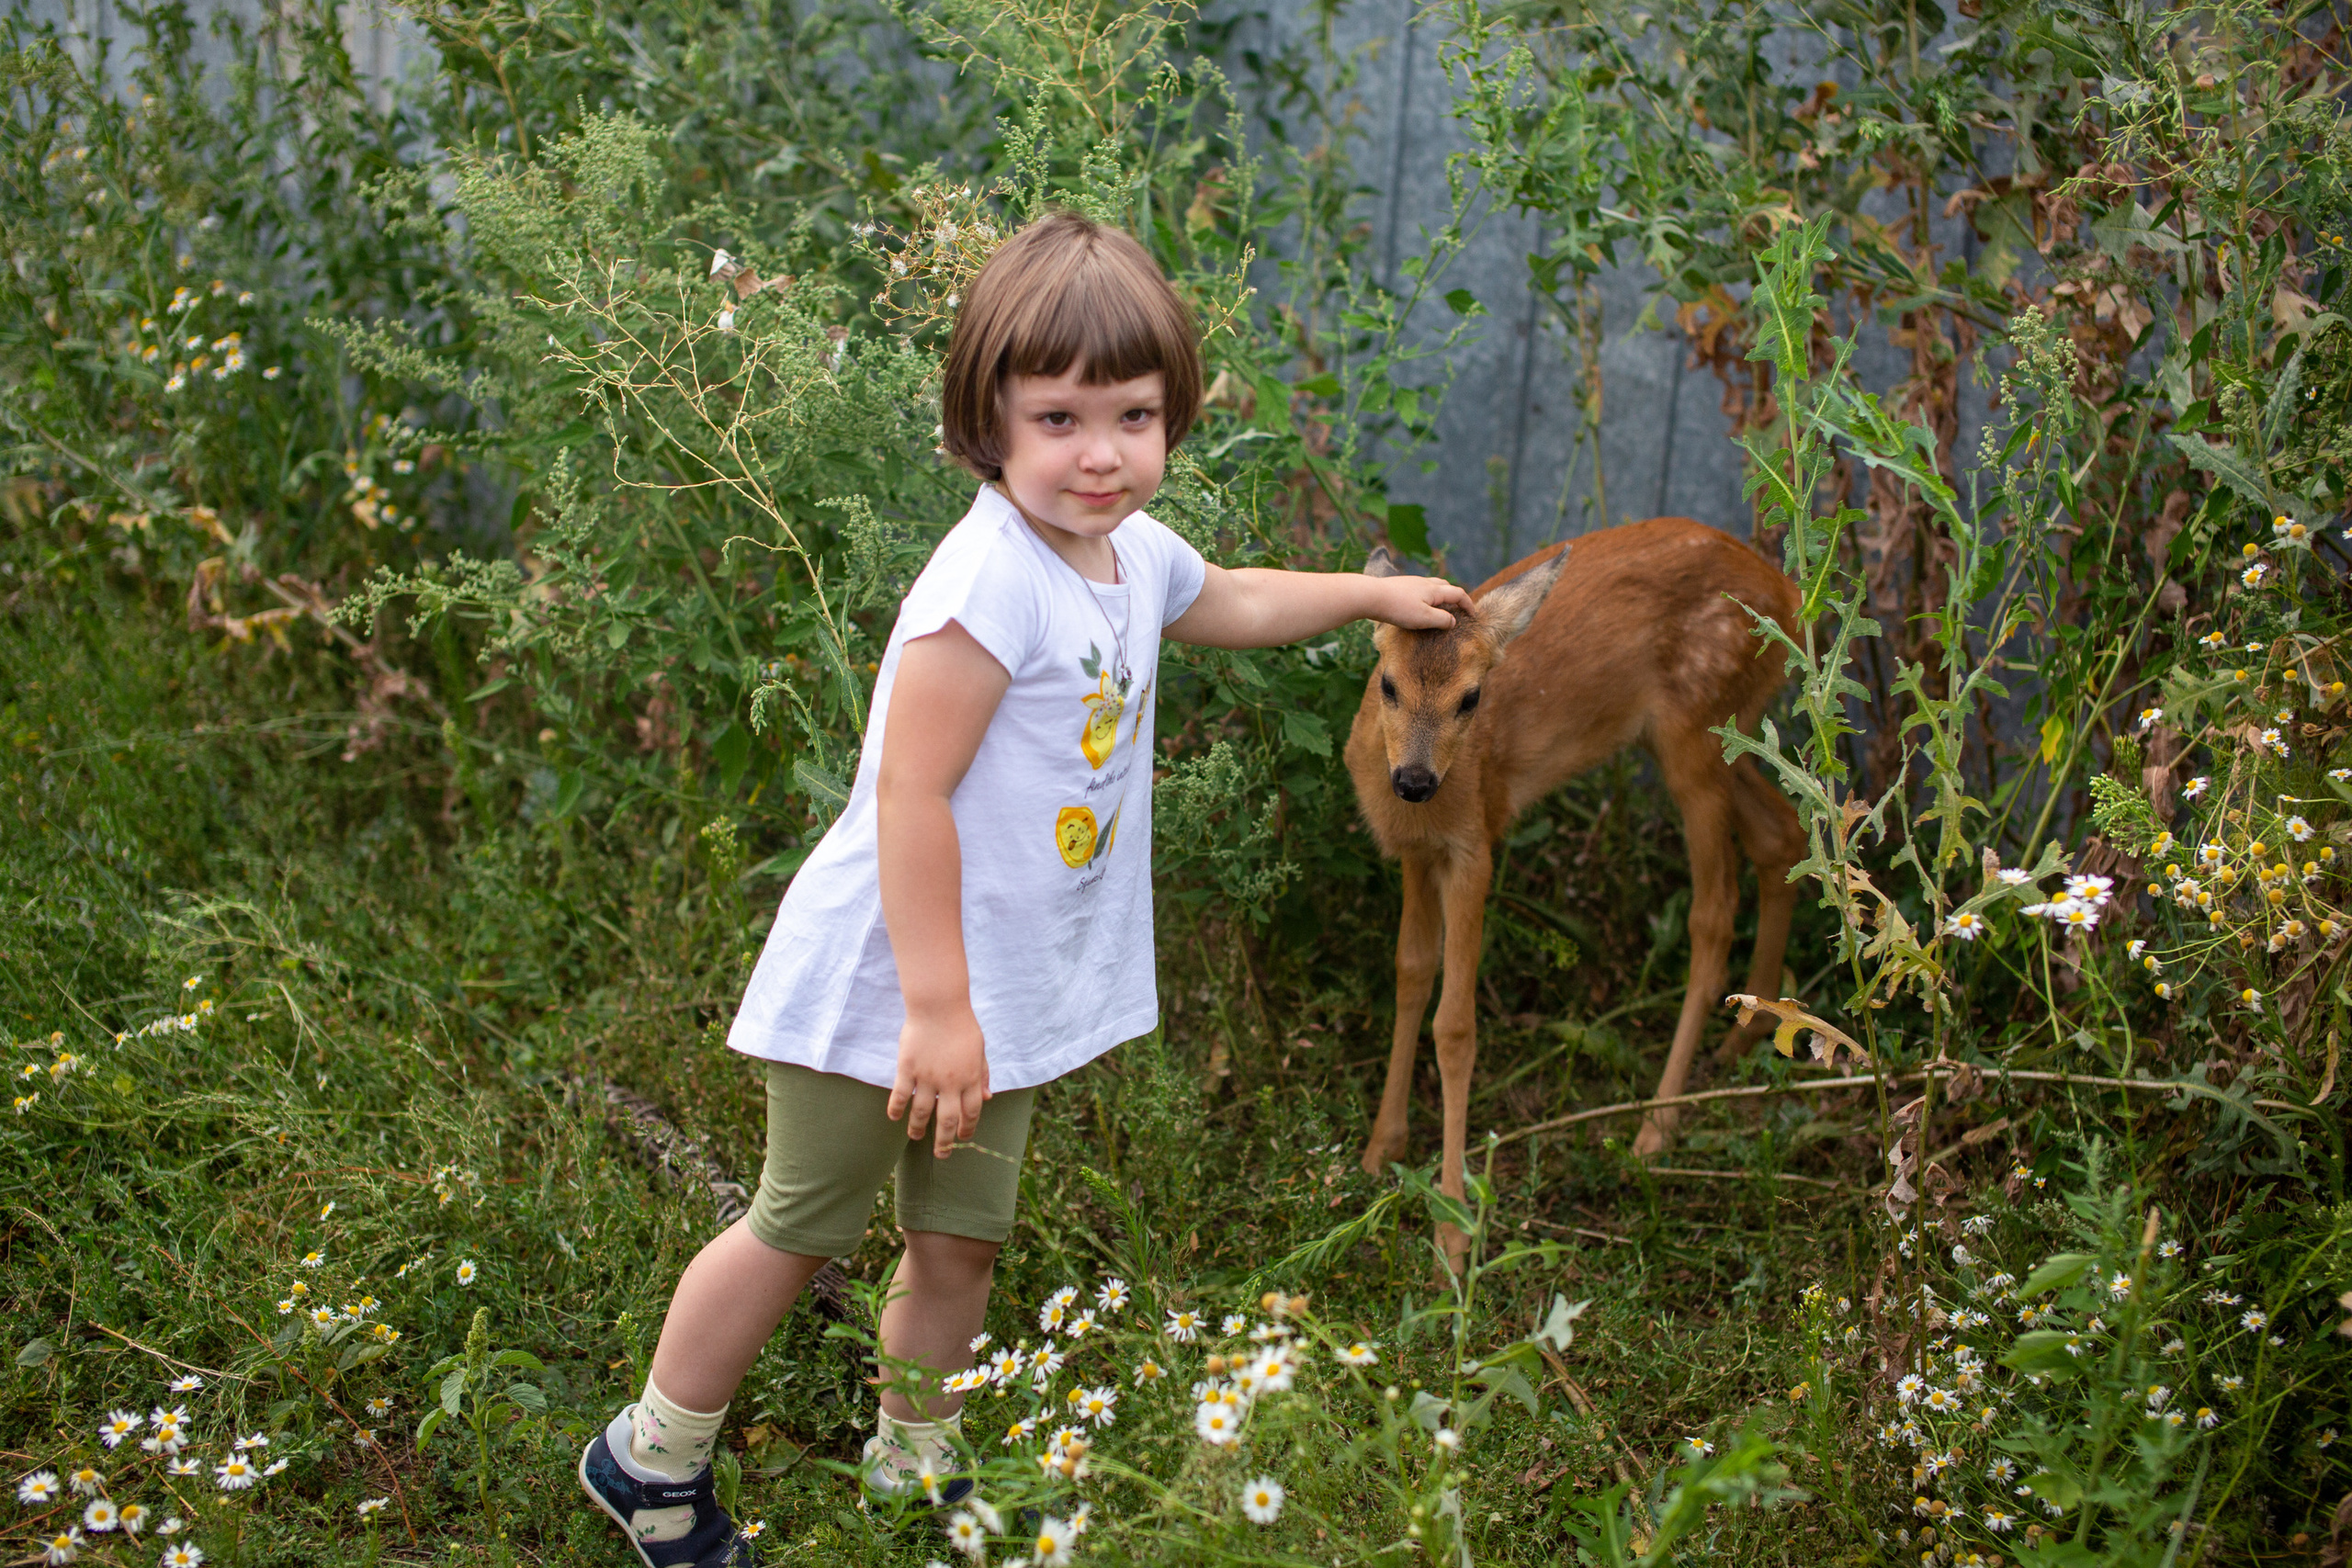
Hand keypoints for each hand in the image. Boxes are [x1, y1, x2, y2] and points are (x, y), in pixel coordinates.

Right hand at [888, 1003, 991, 1157]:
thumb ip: (983, 1075)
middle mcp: (951, 1082)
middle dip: (945, 1141)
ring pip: (922, 1112)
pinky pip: (901, 1094)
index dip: (968, 1128)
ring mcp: (928, 1076)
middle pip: (948, 1120)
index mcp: (971, 1078)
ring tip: (915, 1137)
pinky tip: (894, 1117)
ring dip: (918, 1128)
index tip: (963, 1138)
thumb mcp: (979, 1050)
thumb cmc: (961, 1026)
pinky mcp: (908, 1068)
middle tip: (942, 1154)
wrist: (939, 1005)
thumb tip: (988, 1098)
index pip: (972, 1111)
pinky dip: (896, 1108)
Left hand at [1363, 572, 1474, 629]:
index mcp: (1434, 590)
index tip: (1473, 615)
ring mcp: (1412, 583)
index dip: (1468, 605)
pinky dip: (1427, 597)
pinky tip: (1419, 606)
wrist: (1370, 596)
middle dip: (1455, 597)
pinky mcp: (1400, 586)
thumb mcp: (1424, 619)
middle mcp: (1425, 583)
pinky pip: (1420, 590)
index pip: (1458, 594)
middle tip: (1458, 609)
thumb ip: (1442, 620)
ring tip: (1440, 608)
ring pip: (1432, 587)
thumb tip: (1453, 621)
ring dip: (1441, 596)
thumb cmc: (1398, 608)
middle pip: (1446, 586)